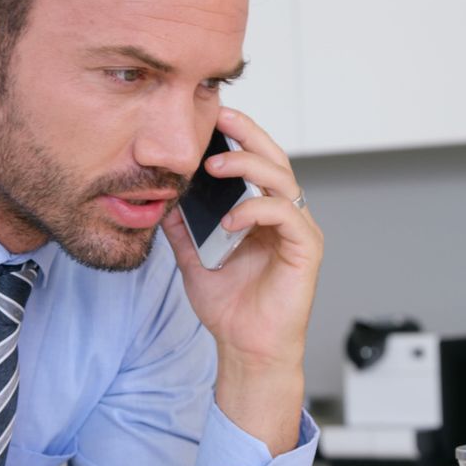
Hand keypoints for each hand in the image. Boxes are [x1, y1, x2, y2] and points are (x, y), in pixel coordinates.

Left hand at [162, 108, 322, 454]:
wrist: (246, 348)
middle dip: (248, 133)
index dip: (238, 136)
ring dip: (249, 166)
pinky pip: (286, 216)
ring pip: (283, 180)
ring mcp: (298, 230)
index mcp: (262, 213)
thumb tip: (161, 198)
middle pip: (275, 159)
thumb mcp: (193, 258)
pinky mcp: (305, 250)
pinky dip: (257, 211)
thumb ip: (182, 228)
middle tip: (220, 116)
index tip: (211, 117)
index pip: (255, 162)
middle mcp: (284, 215)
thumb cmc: (229, 307)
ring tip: (216, 165)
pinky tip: (231, 219)